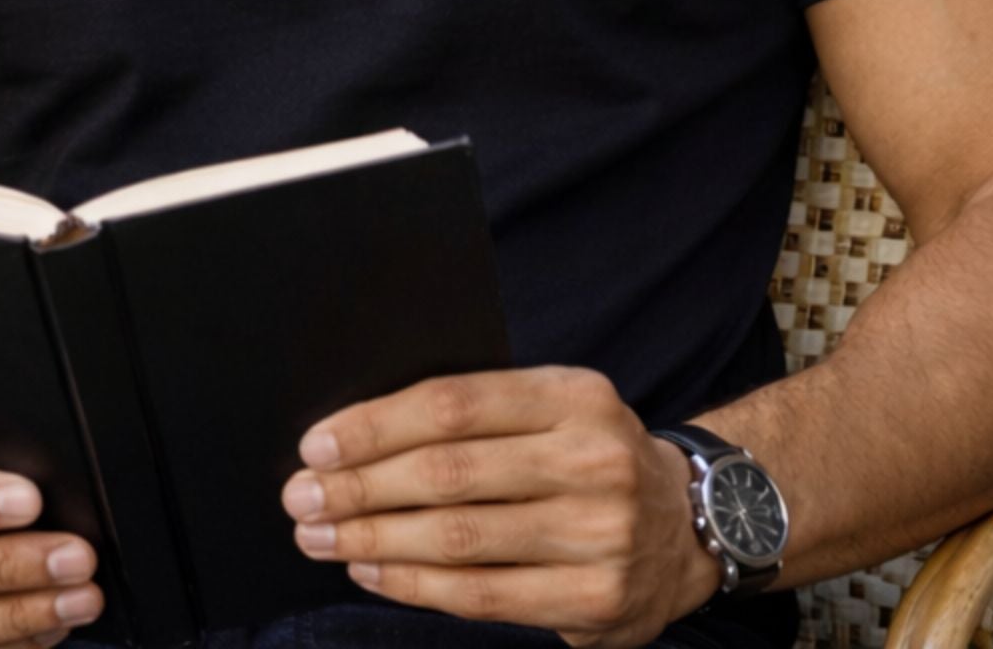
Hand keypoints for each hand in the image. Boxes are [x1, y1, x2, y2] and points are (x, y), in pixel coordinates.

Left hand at [278, 366, 721, 648]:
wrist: (692, 524)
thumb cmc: (590, 454)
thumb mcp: (556, 406)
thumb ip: (481, 412)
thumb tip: (360, 430)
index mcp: (573, 394)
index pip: (453, 403)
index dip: (376, 425)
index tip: (317, 444)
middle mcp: (590, 459)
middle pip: (448, 473)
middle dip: (360, 487)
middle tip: (301, 496)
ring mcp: (597, 534)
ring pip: (458, 538)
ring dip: (373, 541)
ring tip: (321, 537)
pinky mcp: (595, 599)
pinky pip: (482, 594)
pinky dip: (414, 585)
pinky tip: (371, 572)